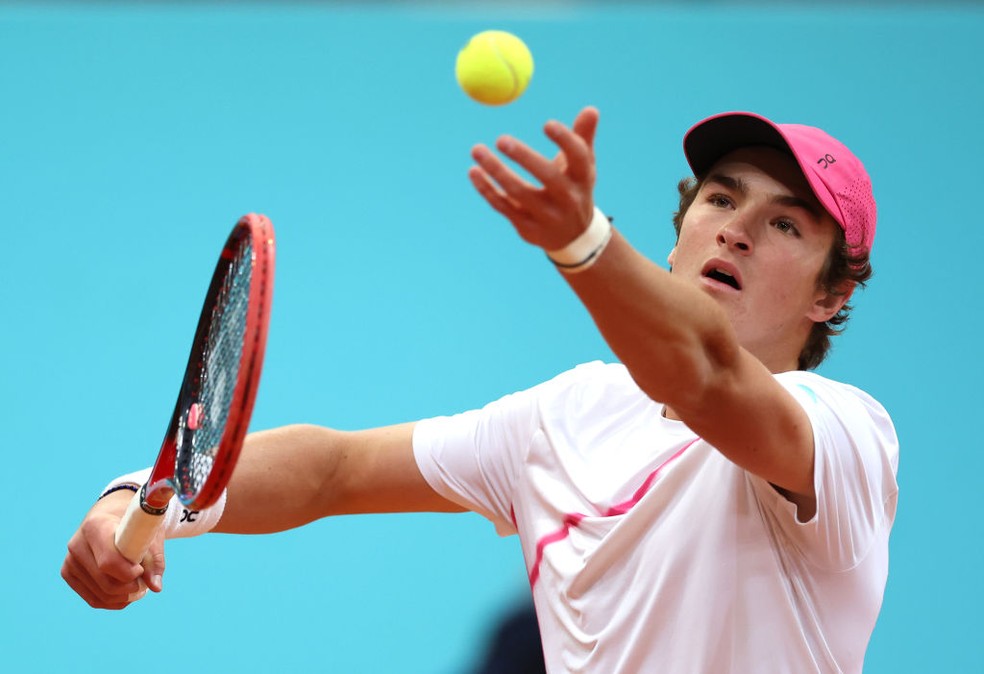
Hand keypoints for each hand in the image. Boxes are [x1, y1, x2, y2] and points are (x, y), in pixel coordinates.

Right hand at [61, 490, 165, 608]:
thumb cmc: (133, 521)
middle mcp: (77, 544)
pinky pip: (93, 599)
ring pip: (99, 595)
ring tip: (138, 586)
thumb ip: (155, 559)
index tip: (141, 570)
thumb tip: (156, 587)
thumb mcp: (149, 532)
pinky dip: (113, 602)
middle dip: (129, 588)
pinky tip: (126, 594)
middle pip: (105, 582)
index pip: (108, 562)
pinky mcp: (68, 573)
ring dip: (123, 597)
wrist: (111, 513)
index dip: (128, 573)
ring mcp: (70, 560)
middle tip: (144, 581)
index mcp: (96, 526)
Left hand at [468, 106, 599, 250]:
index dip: (565, 140)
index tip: (547, 124)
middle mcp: (568, 198)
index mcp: (583, 178)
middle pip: (548, 176)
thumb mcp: (582, 164)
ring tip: (477, 149)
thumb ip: (582, 136)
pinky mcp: (527, 227)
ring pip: (518, 192)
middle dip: (524, 157)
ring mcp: (547, 216)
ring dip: (496, 170)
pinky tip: (474, 171)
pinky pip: (503, 206)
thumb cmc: (574, 187)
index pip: (578, 157)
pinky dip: (486, 189)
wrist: (572, 235)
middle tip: (501, 139)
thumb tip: (591, 109)